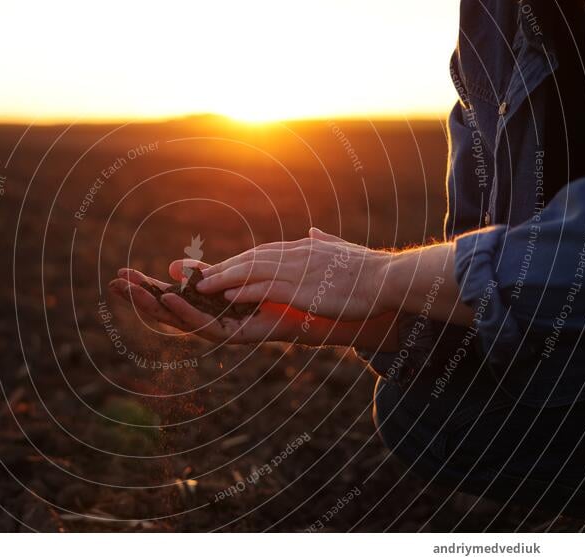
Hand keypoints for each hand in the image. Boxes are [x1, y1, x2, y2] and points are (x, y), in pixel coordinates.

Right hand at [108, 261, 310, 343]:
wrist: (317, 308)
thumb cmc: (280, 290)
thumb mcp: (236, 275)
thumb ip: (207, 274)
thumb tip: (175, 268)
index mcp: (208, 304)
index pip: (169, 296)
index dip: (144, 286)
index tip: (121, 273)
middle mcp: (211, 319)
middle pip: (167, 310)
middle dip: (139, 297)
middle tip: (113, 283)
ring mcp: (223, 329)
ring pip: (180, 320)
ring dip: (155, 306)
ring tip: (132, 292)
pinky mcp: (238, 336)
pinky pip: (207, 326)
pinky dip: (188, 314)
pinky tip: (171, 301)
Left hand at [191, 228, 392, 320]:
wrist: (388, 278)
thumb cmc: (370, 269)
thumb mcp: (343, 250)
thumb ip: (325, 242)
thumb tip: (313, 231)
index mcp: (304, 248)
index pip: (263, 253)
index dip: (238, 262)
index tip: (219, 268)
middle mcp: (295, 255)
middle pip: (250, 260)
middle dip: (222, 268)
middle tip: (196, 276)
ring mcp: (296, 271)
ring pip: (250, 272)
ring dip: (223, 279)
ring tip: (200, 287)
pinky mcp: (300, 288)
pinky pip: (264, 288)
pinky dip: (243, 291)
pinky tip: (226, 297)